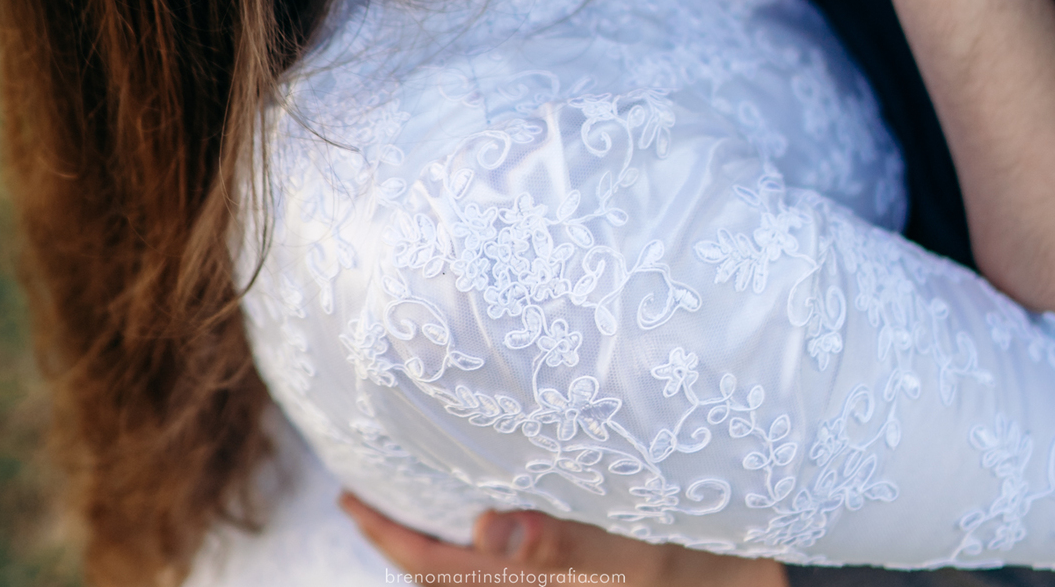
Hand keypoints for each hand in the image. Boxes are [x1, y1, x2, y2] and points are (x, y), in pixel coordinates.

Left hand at [340, 492, 787, 586]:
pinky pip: (521, 561)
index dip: (389, 537)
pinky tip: (495, 495)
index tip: (348, 496)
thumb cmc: (706, 565)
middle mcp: (543, 586)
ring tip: (424, 479)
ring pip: (485, 566)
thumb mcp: (641, 551)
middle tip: (373, 477)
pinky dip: (495, 532)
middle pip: (453, 571)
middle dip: (411, 532)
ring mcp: (567, 580)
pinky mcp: (591, 570)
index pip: (441, 571)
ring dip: (451, 532)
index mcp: (545, 584)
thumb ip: (562, 544)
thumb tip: (481, 529)